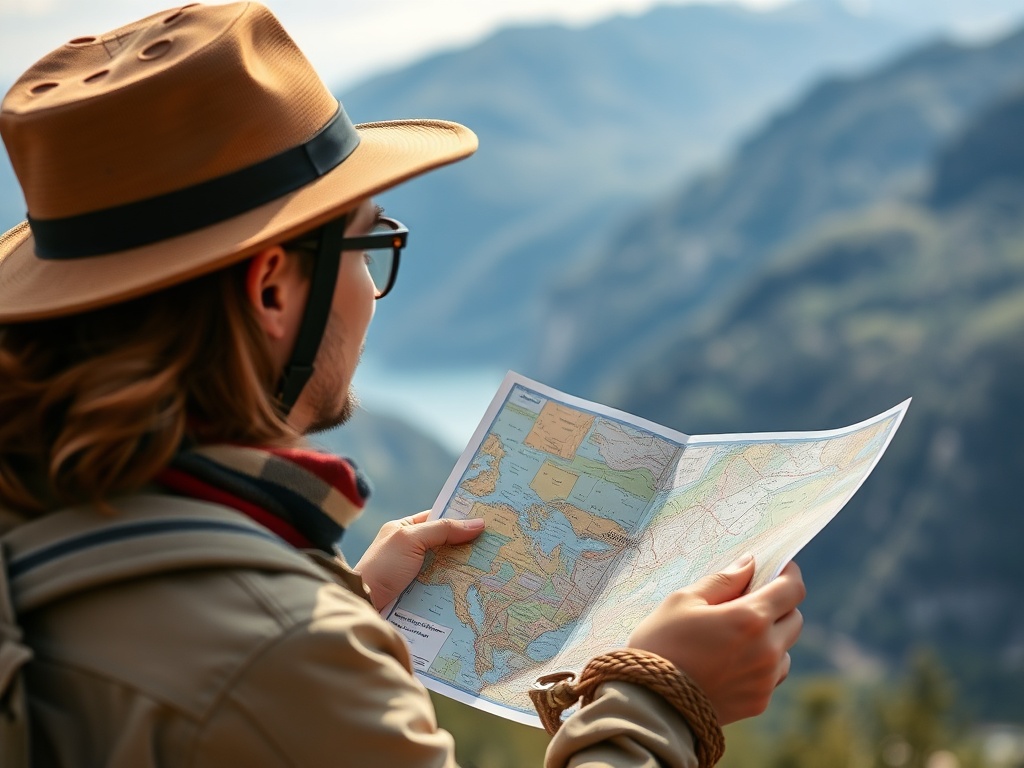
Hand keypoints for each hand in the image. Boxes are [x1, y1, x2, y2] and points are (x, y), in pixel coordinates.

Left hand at [355, 511, 485, 610]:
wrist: (363, 605)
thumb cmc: (382, 567)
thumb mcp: (410, 539)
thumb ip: (442, 529)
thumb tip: (479, 523)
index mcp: (404, 530)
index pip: (438, 518)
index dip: (461, 518)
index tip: (489, 520)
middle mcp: (410, 551)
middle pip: (446, 545)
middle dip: (468, 547)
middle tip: (499, 546)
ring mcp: (415, 574)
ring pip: (447, 568)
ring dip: (466, 570)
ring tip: (495, 568)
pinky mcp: (419, 596)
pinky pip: (443, 588)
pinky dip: (458, 589)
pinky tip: (478, 589)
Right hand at [627, 556, 804, 724]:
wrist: (649, 703)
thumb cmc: (661, 643)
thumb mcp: (683, 601)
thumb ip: (722, 580)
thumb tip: (750, 564)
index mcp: (750, 619)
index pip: (792, 589)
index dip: (788, 574)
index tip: (777, 568)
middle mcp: (767, 649)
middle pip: (795, 618)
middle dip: (779, 604)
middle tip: (750, 600)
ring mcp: (765, 679)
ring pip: (785, 648)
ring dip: (772, 636)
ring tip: (737, 636)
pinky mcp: (759, 702)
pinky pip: (773, 674)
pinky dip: (762, 663)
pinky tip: (732, 661)